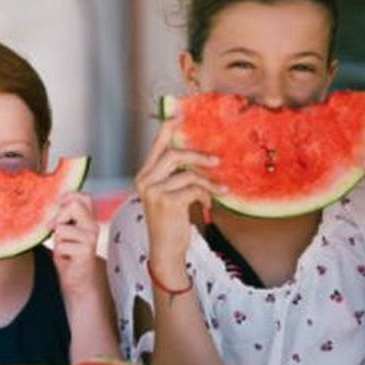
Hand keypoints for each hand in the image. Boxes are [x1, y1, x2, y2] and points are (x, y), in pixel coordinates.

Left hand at [51, 191, 101, 294]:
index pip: (84, 196)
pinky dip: (59, 253)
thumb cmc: (68, 254)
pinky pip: (61, 245)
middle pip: (73, 205)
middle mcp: (92, 226)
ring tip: (64, 248)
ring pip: (62, 228)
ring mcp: (91, 238)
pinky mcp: (86, 251)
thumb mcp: (64, 232)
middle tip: (54, 231)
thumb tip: (50, 205)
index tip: (58, 206)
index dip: (68, 197)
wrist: (77, 280)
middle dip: (58, 217)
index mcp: (88, 219)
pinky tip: (67, 258)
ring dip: (57, 240)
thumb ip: (62, 218)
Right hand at [135, 119, 223, 273]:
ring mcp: (153, 190)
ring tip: (221, 190)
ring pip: (188, 173)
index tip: (177, 114)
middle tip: (217, 161)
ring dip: (208, 182)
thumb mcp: (170, 195)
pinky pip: (194, 188)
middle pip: (174, 154)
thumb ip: (176, 177)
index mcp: (144, 176)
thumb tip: (200, 158)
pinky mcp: (166, 201)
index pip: (155, 147)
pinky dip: (206, 196)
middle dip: (198, 156)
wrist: (165, 250)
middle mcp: (144, 180)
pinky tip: (208, 205)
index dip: (166, 129)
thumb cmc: (170, 222)